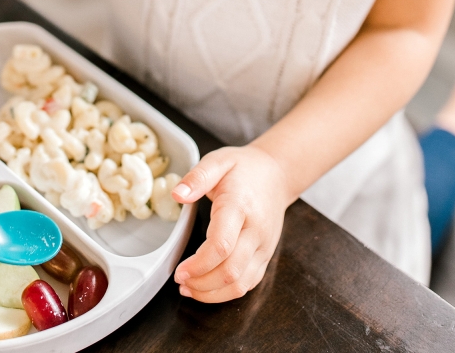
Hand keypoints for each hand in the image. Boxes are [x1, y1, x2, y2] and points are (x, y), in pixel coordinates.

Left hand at [172, 145, 290, 302]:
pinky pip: (249, 283)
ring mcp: (264, 245)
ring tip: (189, 288)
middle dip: (201, 283)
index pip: (222, 245)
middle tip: (180, 280)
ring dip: (212, 293)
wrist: (277, 173)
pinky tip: (208, 288)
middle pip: (231, 271)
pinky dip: (227, 293)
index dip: (199, 264)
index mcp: (240, 205)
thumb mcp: (217, 161)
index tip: (179, 270)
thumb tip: (177, 195)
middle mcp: (255, 230)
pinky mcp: (266, 255)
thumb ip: (197, 177)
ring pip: (241, 283)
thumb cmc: (244, 168)